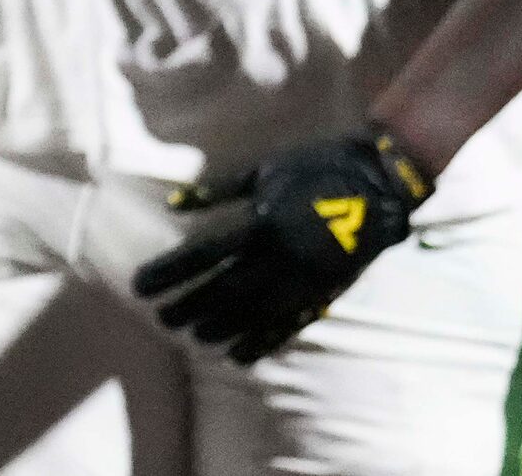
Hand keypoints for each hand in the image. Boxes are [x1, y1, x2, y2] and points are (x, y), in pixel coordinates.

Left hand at [131, 126, 432, 363]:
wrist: (382, 180)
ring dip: (220, 327)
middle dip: (188, 305)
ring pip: (254, 313)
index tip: (138, 286)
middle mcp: (281, 255)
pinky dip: (262, 341)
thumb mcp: (264, 169)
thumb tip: (173, 205)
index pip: (202, 254)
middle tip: (160, 318)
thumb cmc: (316, 166)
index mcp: (262, 221)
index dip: (169, 272)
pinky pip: (289, 324)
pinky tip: (239, 356)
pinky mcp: (326, 291)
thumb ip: (217, 190)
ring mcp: (305, 277)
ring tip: (192, 338)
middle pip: (223, 289)